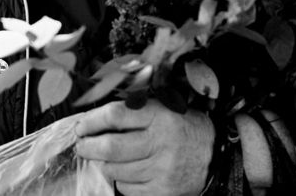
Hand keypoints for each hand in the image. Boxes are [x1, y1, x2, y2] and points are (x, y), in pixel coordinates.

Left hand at [74, 100, 213, 195]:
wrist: (214, 153)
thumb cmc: (179, 127)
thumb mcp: (160, 108)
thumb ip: (131, 111)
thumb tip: (93, 121)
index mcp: (158, 116)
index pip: (114, 116)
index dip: (92, 121)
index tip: (82, 126)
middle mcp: (161, 142)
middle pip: (111, 147)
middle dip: (88, 147)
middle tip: (82, 146)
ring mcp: (163, 169)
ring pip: (116, 170)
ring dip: (103, 165)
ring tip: (103, 159)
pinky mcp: (164, 190)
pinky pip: (128, 188)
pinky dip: (120, 181)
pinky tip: (124, 173)